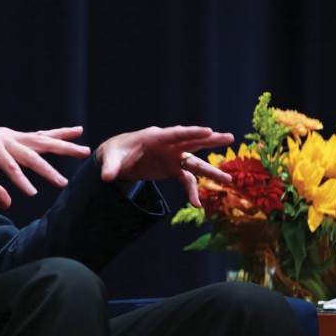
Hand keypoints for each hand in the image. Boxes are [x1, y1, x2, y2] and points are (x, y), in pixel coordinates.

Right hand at [0, 126, 91, 208]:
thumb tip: (8, 203)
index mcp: (8, 140)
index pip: (39, 136)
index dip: (58, 135)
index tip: (77, 133)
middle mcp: (8, 138)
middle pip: (42, 141)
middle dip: (64, 146)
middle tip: (84, 150)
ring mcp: (1, 142)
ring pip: (31, 156)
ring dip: (47, 170)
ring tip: (62, 182)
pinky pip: (11, 168)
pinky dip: (22, 180)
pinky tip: (32, 191)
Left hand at [95, 126, 233, 206]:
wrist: (116, 158)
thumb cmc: (114, 152)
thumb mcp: (111, 158)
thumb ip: (111, 167)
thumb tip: (107, 177)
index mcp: (154, 137)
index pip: (175, 134)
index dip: (191, 132)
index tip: (208, 130)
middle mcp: (167, 145)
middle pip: (191, 142)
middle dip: (210, 140)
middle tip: (229, 137)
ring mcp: (171, 157)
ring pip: (194, 161)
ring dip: (210, 170)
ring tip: (228, 180)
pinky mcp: (171, 169)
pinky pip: (186, 180)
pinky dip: (192, 191)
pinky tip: (197, 204)